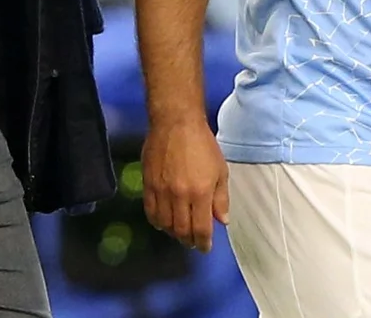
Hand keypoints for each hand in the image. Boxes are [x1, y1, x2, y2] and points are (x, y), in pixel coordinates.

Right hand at [141, 120, 229, 251]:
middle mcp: (180, 195)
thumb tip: (222, 221)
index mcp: (201, 192)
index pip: (201, 229)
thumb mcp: (220, 170)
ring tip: (180, 232)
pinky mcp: (148, 185)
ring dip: (173, 233)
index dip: (203, 243)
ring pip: (165, 225)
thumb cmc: (202, 144)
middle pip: (182, 230)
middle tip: (194, 241)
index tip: (205, 247)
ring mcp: (162, 191)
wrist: (175, 123)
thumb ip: (221, 198)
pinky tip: (164, 222)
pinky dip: (157, 222)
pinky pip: (150, 212)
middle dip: (189, 240)